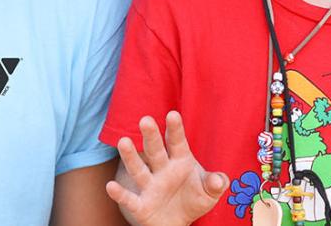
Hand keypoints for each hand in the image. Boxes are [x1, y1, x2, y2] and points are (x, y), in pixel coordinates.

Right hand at [106, 111, 227, 225]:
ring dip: (131, 157)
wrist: (177, 222)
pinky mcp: (140, 205)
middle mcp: (162, 169)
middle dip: (151, 136)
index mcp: (180, 161)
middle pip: (155, 151)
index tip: (173, 114)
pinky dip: (120, 193)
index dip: (175, 129)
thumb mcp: (209, 193)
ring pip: (139, 169)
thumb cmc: (194, 199)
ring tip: (123, 142)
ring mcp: (149, 186)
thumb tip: (219, 180)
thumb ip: (215, 184)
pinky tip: (110, 186)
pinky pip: (129, 198)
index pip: (177, 142)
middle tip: (145, 120)